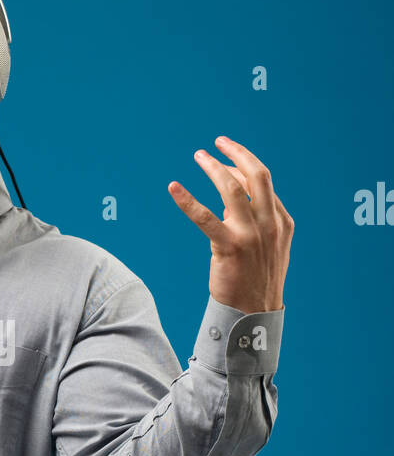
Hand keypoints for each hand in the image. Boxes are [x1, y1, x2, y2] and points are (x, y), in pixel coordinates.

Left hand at [168, 135, 293, 312]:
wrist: (254, 314)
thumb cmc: (256, 280)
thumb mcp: (267, 247)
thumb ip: (256, 222)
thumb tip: (231, 200)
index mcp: (281, 221)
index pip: (263, 182)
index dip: (243, 166)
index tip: (226, 162)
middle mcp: (270, 224)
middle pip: (257, 175)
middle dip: (237, 153)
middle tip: (218, 141)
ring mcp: (251, 235)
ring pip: (232, 189)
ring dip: (214, 168)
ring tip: (199, 156)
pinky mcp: (230, 247)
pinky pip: (205, 217)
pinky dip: (187, 200)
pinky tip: (173, 188)